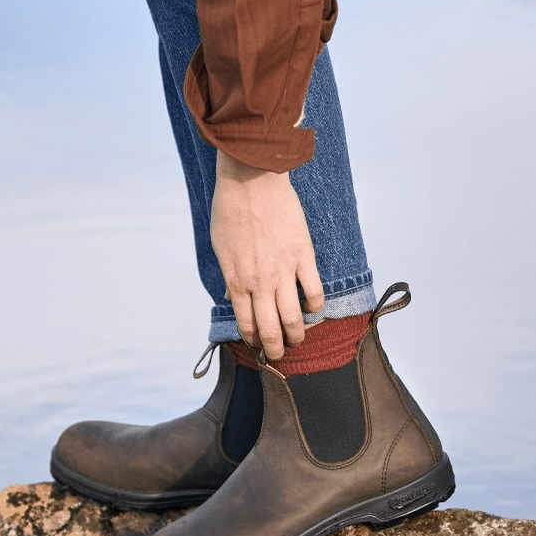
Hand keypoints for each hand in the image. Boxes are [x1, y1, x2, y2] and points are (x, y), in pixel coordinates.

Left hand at [209, 149, 324, 360]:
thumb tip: (231, 296)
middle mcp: (260, 282)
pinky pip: (313, 290)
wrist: (250, 181)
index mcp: (237, 280)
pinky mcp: (303, 256)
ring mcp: (283, 270)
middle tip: (280, 354)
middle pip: (270, 328)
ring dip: (297, 334)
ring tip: (299, 338)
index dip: (254, 340)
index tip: (259, 345)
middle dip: (276, 348)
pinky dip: (315, 305)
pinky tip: (314, 307)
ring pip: (294, 317)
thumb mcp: (220, 247)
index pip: (246, 323)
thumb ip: (229, 275)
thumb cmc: (230, 209)